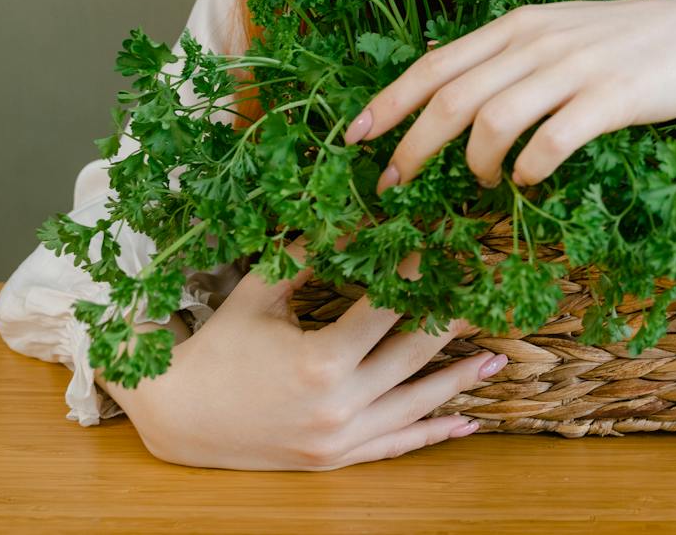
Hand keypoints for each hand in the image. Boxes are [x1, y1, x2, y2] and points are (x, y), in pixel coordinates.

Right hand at [98, 233, 500, 470]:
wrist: (179, 416)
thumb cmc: (217, 347)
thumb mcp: (257, 294)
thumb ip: (305, 255)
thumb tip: (349, 215)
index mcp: (320, 360)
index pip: (388, 309)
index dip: (421, 275)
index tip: (447, 248)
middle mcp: (339, 404)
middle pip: (413, 355)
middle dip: (454, 321)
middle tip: (489, 294)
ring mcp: (341, 438)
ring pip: (414, 405)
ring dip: (458, 381)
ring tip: (497, 358)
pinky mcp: (337, 460)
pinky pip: (395, 446)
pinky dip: (431, 433)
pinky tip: (465, 422)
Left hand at [345, 0, 675, 189]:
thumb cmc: (621, 45)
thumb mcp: (554, 35)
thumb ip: (504, 56)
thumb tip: (442, 83)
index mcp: (516, 26)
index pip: (435, 64)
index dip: (389, 102)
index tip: (354, 138)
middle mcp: (535, 42)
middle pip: (451, 97)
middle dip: (412, 146)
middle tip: (392, 184)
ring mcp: (570, 70)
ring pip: (492, 122)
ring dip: (475, 164)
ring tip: (481, 183)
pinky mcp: (607, 100)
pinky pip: (550, 142)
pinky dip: (528, 169)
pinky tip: (527, 181)